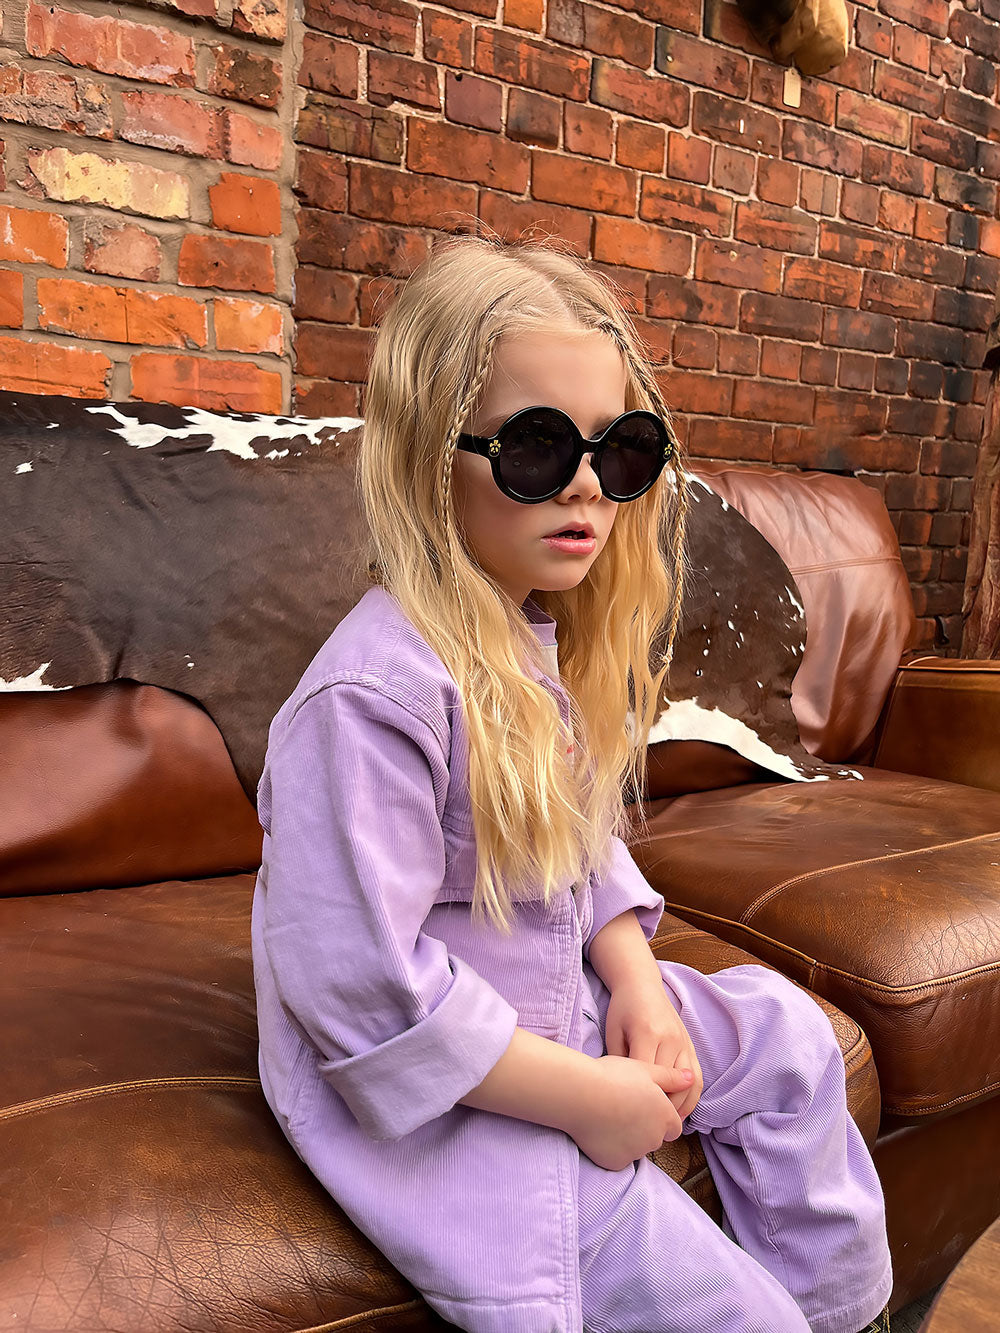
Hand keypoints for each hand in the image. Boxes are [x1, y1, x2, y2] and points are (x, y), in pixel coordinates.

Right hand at [567, 1055, 690, 1170]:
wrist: (580, 1095)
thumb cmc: (613, 1077)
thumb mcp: (645, 1069)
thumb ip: (671, 1077)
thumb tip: (690, 1078)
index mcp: (665, 1117)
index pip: (673, 1126)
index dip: (660, 1116)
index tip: (644, 1104)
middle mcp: (654, 1139)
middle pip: (655, 1138)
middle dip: (645, 1127)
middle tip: (624, 1107)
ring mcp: (635, 1153)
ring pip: (637, 1148)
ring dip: (629, 1138)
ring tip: (609, 1115)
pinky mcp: (615, 1163)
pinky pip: (618, 1157)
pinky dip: (612, 1148)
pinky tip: (600, 1130)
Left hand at [604, 976, 703, 1122]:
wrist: (641, 984)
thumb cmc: (622, 1009)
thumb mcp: (613, 1033)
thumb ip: (620, 1063)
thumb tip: (625, 1095)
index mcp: (648, 1033)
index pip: (649, 1077)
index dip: (643, 1102)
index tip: (633, 1121)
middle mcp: (671, 1039)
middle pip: (671, 1085)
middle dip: (661, 1110)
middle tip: (648, 1130)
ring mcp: (684, 1042)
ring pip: (689, 1085)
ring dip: (679, 1108)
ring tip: (665, 1125)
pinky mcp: (691, 1044)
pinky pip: (697, 1077)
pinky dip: (691, 1098)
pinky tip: (679, 1111)